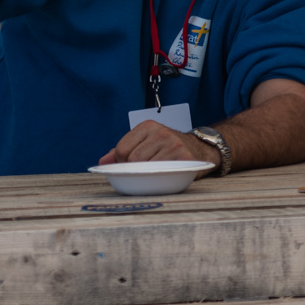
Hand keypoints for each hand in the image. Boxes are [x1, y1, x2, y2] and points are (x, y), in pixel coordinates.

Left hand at [99, 120, 221, 167]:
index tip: (132, 164)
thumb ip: (123, 151)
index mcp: (148, 126)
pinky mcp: (183, 157)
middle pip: (132, 160)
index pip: (122, 149)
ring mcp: (173, 144)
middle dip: (135, 170)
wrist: (201, 149)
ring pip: (145, 168)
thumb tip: (103, 161)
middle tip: (146, 170)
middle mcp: (161, 132)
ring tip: (156, 171)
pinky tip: (165, 174)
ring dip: (148, 175)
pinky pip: (161, 174)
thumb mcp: (146, 143)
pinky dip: (159, 178)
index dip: (123, 162)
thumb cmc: (169, 149)